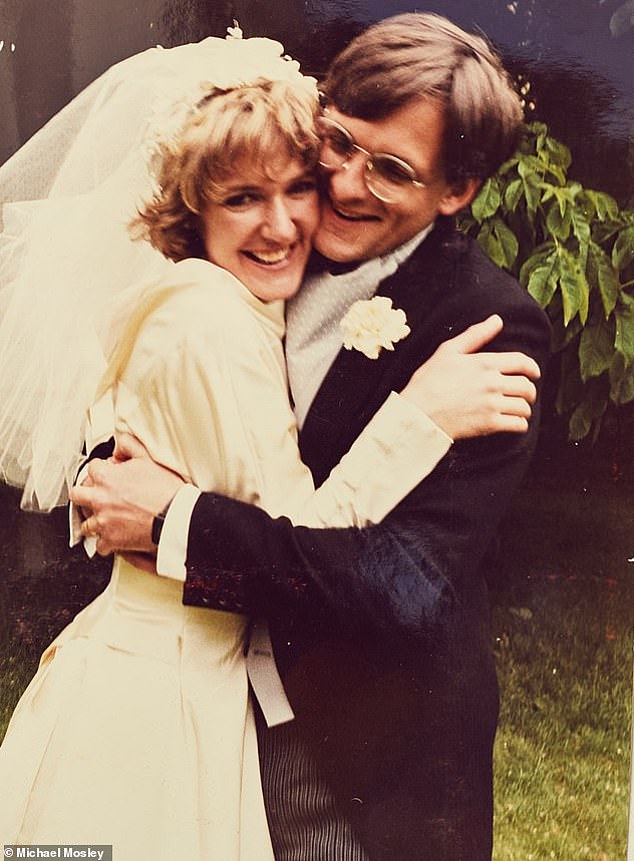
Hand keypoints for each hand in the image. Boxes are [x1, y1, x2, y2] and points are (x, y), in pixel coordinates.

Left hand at [70, 433, 184, 555]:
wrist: (175, 516)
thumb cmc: (165, 489)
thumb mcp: (148, 458)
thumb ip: (129, 445)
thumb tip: (119, 442)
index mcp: (105, 478)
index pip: (91, 468)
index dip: (102, 470)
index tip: (109, 475)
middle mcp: (99, 499)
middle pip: (77, 495)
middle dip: (85, 494)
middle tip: (98, 496)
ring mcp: (103, 521)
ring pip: (86, 523)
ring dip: (95, 521)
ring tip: (107, 520)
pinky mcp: (111, 540)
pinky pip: (100, 545)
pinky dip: (107, 543)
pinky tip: (115, 538)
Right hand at [400, 315, 540, 438]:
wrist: (418, 413)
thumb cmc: (428, 381)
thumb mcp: (448, 351)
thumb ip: (475, 335)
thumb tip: (497, 320)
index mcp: (484, 363)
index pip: (522, 362)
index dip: (532, 367)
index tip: (534, 373)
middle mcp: (492, 383)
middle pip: (527, 386)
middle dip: (529, 391)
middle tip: (523, 395)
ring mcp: (491, 404)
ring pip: (524, 406)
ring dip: (524, 408)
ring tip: (517, 409)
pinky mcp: (489, 424)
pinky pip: (518, 425)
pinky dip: (519, 424)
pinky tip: (512, 423)